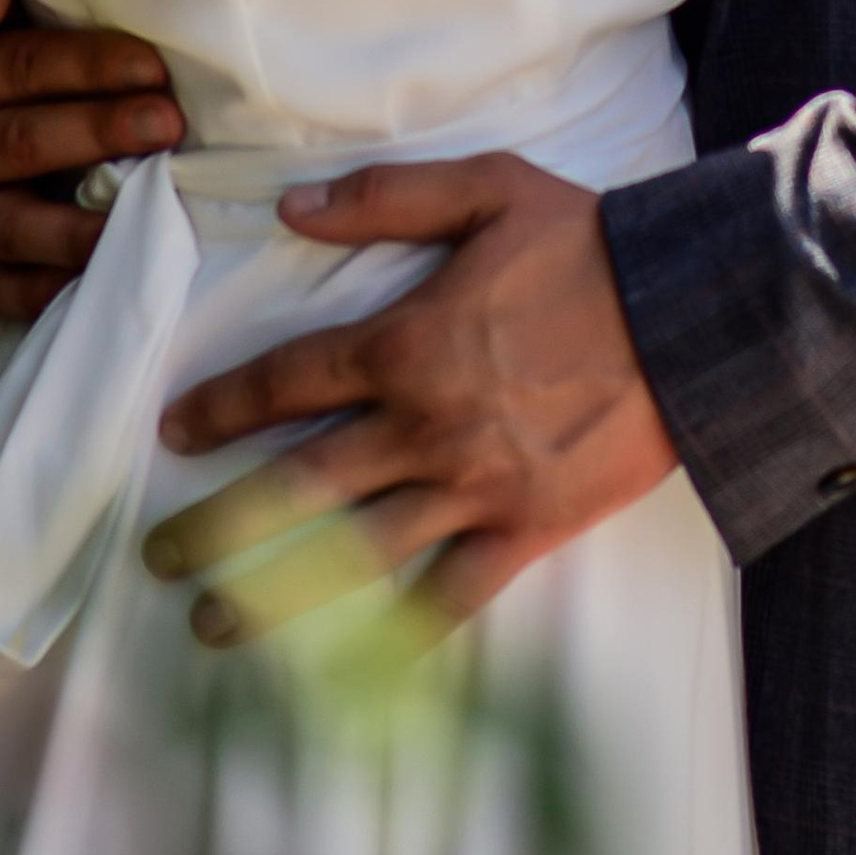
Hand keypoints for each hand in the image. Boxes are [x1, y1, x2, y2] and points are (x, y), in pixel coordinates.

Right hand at [0, 0, 184, 322]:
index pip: (19, 67)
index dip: (88, 64)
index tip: (153, 65)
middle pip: (22, 141)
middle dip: (100, 131)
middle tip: (168, 123)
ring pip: (13, 224)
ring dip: (83, 221)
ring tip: (149, 212)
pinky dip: (50, 291)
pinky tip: (104, 276)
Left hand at [142, 153, 676, 634]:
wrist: (694, 314)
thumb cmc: (590, 246)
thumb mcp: (488, 190)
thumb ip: (385, 198)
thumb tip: (290, 209)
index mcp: (404, 342)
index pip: (287, 381)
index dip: (222, 408)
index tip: (175, 433)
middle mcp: (421, 426)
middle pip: (296, 484)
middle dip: (218, 525)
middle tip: (160, 557)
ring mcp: (471, 487)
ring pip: (352, 553)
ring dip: (275, 596)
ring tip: (214, 627)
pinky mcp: (524, 531)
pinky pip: (449, 595)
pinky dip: (398, 633)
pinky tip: (352, 664)